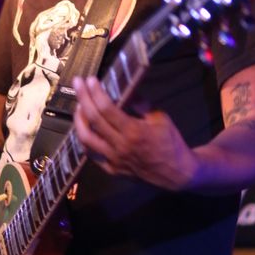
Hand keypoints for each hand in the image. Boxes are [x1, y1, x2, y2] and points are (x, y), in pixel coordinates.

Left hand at [72, 76, 198, 189]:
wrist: (177, 173)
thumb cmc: (170, 143)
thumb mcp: (160, 118)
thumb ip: (141, 104)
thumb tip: (126, 89)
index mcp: (134, 132)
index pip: (107, 109)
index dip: (96, 93)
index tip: (90, 80)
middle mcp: (120, 146)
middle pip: (93, 119)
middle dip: (83, 98)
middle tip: (78, 83)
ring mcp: (113, 160)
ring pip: (86, 139)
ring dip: (79, 119)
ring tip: (79, 105)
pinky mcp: (111, 170)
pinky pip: (91, 154)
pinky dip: (85, 139)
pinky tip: (85, 128)